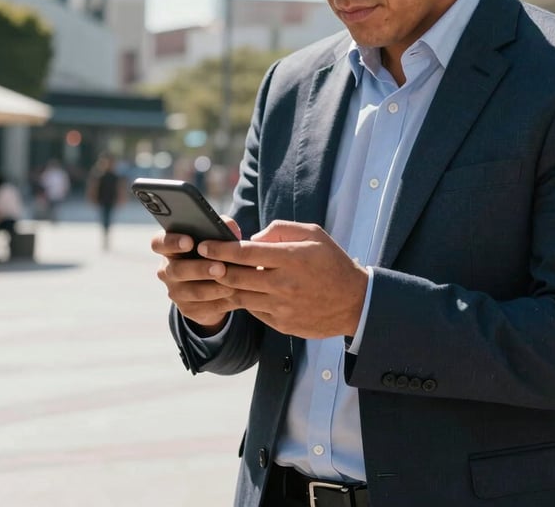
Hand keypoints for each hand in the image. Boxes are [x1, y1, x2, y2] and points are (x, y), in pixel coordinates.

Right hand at [151, 216, 242, 333]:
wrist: (215, 281)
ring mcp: (175, 291)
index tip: (189, 241)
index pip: (159, 243)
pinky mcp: (188, 309)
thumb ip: (220, 227)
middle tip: (221, 267)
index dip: (171, 242)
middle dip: (200, 269)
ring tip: (233, 285)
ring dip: (213, 288)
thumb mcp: (216, 237)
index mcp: (169, 247)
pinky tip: (236, 296)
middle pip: (177, 270)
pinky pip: (204, 307)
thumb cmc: (214, 250)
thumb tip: (230, 227)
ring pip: (192, 292)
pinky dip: (222, 302)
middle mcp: (167, 270)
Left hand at [198, 220, 368, 338]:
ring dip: (224, 286)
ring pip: (240, 296)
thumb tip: (253, 238)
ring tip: (213, 276)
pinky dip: (243, 300)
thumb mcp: (313, 234)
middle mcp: (284, 284)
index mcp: (291, 258)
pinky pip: (253, 310)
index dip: (220, 249)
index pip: (245, 253)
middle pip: (236, 277)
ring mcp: (282, 307)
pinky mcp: (281, 324)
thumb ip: (281, 230)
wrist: (354, 303)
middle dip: (214, 268)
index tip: (203, 244)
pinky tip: (238, 291)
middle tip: (199, 260)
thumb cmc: (332, 262)